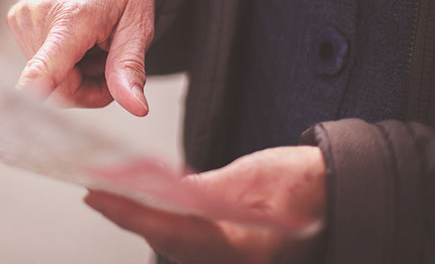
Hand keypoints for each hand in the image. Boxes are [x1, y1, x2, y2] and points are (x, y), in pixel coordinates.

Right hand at [7, 0, 155, 115]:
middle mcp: (39, 17)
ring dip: (75, 75)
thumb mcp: (139, 24)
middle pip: (56, 88)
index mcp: (72, 17)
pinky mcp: (16, 19)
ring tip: (96, 46)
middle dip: (87, 90)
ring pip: (48, 80)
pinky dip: (62, 62)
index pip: (42, 68)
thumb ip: (130, 67)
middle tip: (113, 68)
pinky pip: (38, 63)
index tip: (31, 104)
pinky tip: (79, 40)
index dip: (38, 92)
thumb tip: (136, 108)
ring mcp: (23, 17)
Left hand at [85, 146, 326, 263]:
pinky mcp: (230, 250)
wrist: (340, 195)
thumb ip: (207, 191)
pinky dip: (162, 223)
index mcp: (246, 247)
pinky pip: (188, 241)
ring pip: (174, 245)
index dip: (131, 214)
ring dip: (141, 220)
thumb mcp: (257, 180)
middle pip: (168, 243)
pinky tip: (142, 204)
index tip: (98, 194)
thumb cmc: (310, 185)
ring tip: (108, 193)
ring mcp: (233, 260)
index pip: (174, 232)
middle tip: (94, 189)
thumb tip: (159, 190)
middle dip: (128, 217)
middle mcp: (235, 262)